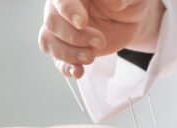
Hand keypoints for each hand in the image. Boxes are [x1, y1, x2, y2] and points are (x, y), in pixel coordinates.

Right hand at [39, 0, 161, 78]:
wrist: (129, 20)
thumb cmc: (127, 3)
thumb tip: (114, 1)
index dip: (68, 11)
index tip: (82, 23)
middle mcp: (62, 9)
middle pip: (51, 22)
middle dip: (74, 37)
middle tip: (100, 42)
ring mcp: (63, 30)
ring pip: (48, 42)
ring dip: (68, 54)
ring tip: (91, 57)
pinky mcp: (69, 49)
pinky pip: (57, 60)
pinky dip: (66, 68)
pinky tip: (78, 72)